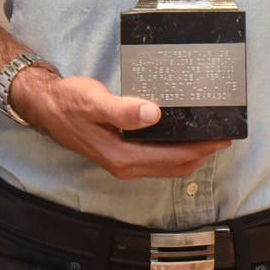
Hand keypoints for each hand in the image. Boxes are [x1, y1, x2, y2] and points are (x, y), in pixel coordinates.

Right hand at [10, 67, 230, 178]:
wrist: (45, 106)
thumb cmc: (69, 102)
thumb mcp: (94, 102)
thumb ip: (123, 110)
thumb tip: (154, 115)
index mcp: (123, 158)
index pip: (173, 158)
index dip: (201, 149)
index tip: (222, 137)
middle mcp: (126, 165)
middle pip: (175, 166)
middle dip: (202, 153)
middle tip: (224, 135)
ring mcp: (123, 162)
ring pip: (167, 165)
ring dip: (190, 154)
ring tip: (209, 136)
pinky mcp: (122, 153)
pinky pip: (157, 158)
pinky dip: (175, 150)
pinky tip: (181, 134)